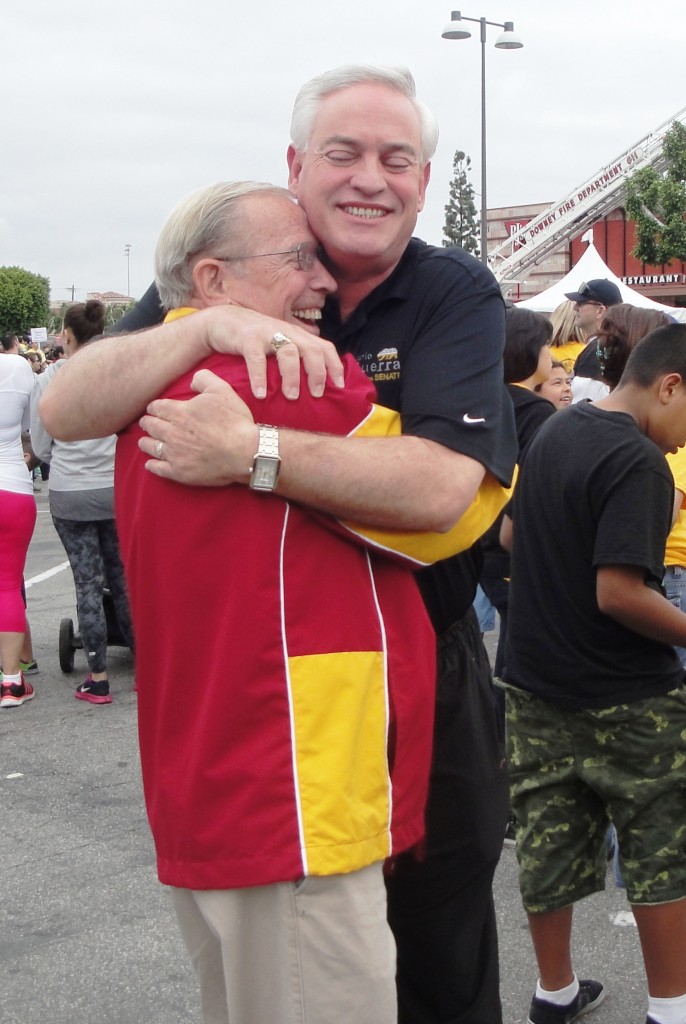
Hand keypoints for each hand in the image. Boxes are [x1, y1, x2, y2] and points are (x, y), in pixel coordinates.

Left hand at [138, 369, 257, 485]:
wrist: (245, 452)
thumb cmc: (235, 421)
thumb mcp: (222, 390)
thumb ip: (204, 379)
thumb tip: (192, 380)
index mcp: (179, 412)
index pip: (156, 407)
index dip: (154, 407)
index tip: (153, 409)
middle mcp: (172, 432)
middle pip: (150, 426)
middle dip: (147, 422)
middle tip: (146, 423)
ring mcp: (174, 453)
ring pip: (150, 446)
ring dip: (145, 442)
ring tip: (144, 441)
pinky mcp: (179, 471)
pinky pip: (158, 468)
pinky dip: (151, 465)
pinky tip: (150, 464)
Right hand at [203, 305, 343, 399]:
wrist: (222, 321)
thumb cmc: (255, 340)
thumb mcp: (279, 346)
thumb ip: (294, 360)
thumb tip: (312, 390)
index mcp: (298, 336)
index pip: (324, 347)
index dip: (335, 366)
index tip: (340, 387)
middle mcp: (287, 332)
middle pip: (311, 349)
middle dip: (318, 372)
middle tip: (317, 394)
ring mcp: (267, 333)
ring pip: (288, 351)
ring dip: (292, 376)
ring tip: (292, 397)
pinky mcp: (247, 337)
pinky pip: (256, 357)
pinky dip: (259, 376)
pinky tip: (260, 394)